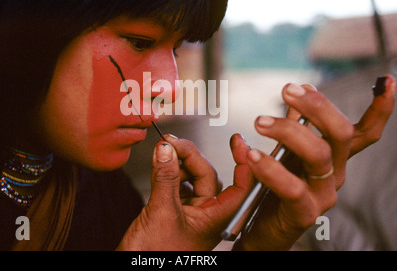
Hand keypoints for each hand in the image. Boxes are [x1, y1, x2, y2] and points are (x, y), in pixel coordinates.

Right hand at [116, 135, 252, 250]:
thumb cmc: (156, 257)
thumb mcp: (162, 212)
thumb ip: (166, 178)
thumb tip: (167, 150)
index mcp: (215, 218)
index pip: (240, 186)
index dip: (242, 161)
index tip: (237, 141)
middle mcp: (206, 214)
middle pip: (207, 175)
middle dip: (190, 156)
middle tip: (172, 142)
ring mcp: (190, 213)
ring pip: (191, 178)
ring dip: (178, 163)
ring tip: (164, 152)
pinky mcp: (173, 211)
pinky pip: (176, 184)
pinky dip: (168, 172)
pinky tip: (160, 165)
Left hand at [235, 75, 394, 250]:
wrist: (260, 230)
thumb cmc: (272, 188)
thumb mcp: (284, 153)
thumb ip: (291, 128)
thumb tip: (296, 95)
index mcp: (333, 158)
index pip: (363, 132)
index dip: (379, 109)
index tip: (385, 81)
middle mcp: (334, 174)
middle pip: (340, 133)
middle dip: (317, 106)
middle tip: (287, 90)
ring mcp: (322, 195)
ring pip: (318, 154)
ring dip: (287, 131)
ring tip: (259, 121)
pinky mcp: (304, 213)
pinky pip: (292, 187)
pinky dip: (270, 167)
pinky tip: (251, 154)